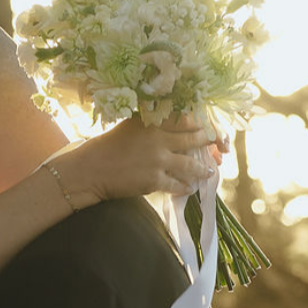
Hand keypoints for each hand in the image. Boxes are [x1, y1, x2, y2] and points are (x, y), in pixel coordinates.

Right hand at [57, 114, 217, 203]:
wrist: (89, 170)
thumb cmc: (105, 147)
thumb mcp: (130, 127)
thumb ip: (151, 124)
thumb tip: (171, 130)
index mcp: (152, 121)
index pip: (187, 118)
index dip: (202, 123)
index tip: (209, 127)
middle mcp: (158, 138)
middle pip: (194, 138)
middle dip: (208, 143)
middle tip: (217, 147)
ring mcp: (158, 160)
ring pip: (190, 164)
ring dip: (202, 169)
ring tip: (209, 171)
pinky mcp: (154, 180)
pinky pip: (177, 184)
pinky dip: (185, 187)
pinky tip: (189, 189)